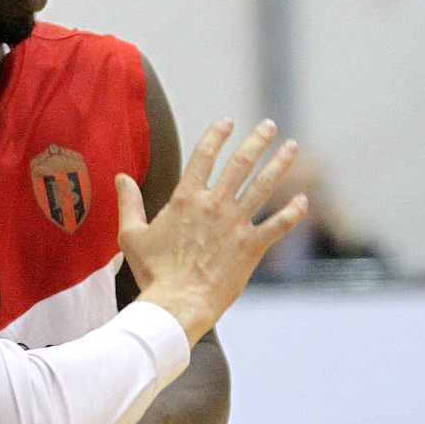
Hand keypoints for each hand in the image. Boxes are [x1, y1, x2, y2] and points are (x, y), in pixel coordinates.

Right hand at [118, 118, 305, 343]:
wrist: (177, 302)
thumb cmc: (153, 272)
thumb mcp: (131, 235)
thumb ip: (128, 203)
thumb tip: (120, 177)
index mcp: (186, 199)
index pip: (203, 156)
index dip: (216, 135)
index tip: (227, 121)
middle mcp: (214, 205)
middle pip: (240, 164)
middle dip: (257, 141)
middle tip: (269, 126)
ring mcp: (236, 224)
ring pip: (263, 187)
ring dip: (279, 165)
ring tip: (292, 147)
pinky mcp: (251, 246)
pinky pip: (278, 225)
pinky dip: (293, 212)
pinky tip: (303, 200)